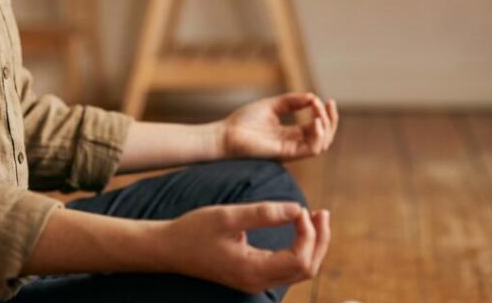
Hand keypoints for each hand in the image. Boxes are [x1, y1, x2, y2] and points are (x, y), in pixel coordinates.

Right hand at [159, 202, 330, 293]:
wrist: (169, 249)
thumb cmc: (194, 230)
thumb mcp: (228, 216)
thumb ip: (264, 213)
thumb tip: (298, 209)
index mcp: (253, 270)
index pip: (299, 259)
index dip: (308, 233)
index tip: (301, 209)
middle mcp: (257, 282)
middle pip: (307, 269)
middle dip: (319, 240)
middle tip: (322, 212)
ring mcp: (256, 282)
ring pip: (300, 270)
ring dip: (313, 244)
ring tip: (316, 217)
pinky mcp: (254, 275)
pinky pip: (288, 268)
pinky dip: (301, 248)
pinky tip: (301, 228)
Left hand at [220, 92, 338, 161]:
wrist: (225, 135)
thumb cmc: (243, 121)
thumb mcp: (273, 105)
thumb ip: (293, 101)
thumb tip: (313, 97)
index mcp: (290, 133)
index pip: (316, 127)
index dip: (324, 114)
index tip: (322, 99)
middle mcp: (293, 143)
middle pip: (324, 137)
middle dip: (331, 121)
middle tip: (329, 104)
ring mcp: (291, 150)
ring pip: (321, 145)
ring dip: (326, 127)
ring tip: (318, 113)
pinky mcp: (286, 154)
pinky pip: (311, 149)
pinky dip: (318, 136)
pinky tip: (315, 121)